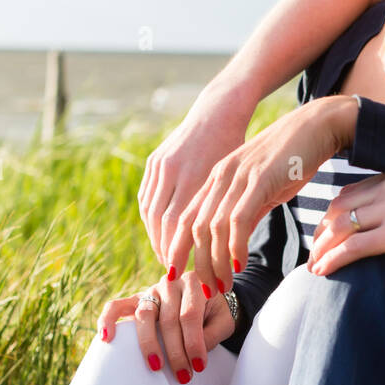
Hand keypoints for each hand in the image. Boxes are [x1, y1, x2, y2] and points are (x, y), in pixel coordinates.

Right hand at [97, 270, 236, 381]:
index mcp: (195, 282)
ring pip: (145, 316)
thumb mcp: (224, 320)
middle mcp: (171, 283)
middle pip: (168, 319)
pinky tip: (107, 339)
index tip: (199, 367)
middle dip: (176, 352)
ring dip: (149, 345)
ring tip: (156, 368)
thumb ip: (213, 333)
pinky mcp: (136, 299)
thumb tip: (196, 352)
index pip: (189, 315)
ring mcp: (151, 290)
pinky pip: (116, 306)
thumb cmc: (215, 312)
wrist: (206, 296)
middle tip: (183, 376)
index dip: (193, 343)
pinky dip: (108, 320)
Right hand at [139, 82, 255, 267]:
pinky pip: (147, 198)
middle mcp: (173, 170)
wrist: (219, 112)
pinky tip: (160, 234)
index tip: (183, 272)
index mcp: (195, 175)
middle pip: (161, 221)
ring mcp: (160, 164)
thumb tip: (226, 251)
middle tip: (173, 272)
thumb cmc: (238, 148)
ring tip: (167, 256)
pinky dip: (151, 220)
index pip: (178, 224)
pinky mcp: (153, 161)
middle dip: (165, 249)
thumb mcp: (237, 177)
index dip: (179, 251)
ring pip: (150, 212)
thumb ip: (227, 209)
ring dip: (156, 237)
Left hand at [169, 95, 358, 294]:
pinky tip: (239, 265)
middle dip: (198, 264)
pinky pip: (238, 220)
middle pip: (194, 228)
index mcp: (218, 177)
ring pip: (212, 228)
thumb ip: (247, 211)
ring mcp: (239, 176)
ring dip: (215, 263)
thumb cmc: (295, 157)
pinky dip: (234, 247)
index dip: (181, 250)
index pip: (187, 219)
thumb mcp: (263, 186)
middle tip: (208, 291)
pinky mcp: (259, 180)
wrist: (318, 126)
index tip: (184, 277)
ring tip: (223, 286)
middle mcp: (221, 176)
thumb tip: (236, 242)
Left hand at [307, 175, 384, 275]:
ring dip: (321, 248)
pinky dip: (332, 259)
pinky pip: (353, 247)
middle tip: (314, 252)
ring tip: (313, 266)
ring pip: (340, 228)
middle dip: (321, 232)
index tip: (327, 233)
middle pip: (338, 209)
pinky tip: (323, 272)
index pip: (350, 193)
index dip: (333, 215)